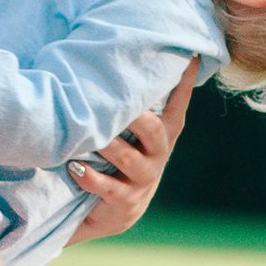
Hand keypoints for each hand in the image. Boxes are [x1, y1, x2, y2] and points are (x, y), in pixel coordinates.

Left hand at [68, 63, 195, 238]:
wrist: (112, 211)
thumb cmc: (117, 155)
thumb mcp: (129, 130)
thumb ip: (129, 103)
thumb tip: (108, 57)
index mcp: (163, 130)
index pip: (178, 101)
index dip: (185, 80)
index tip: (191, 54)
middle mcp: (159, 152)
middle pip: (154, 129)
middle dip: (136, 116)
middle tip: (117, 101)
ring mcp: (144, 178)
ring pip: (127, 158)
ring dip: (106, 144)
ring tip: (86, 134)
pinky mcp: (127, 201)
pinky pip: (108, 187)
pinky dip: (89, 177)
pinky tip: (74, 166)